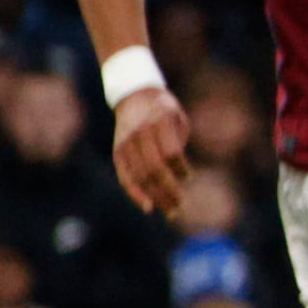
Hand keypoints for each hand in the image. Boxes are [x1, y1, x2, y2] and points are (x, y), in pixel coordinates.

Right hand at [110, 85, 189, 215]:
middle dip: (169, 191)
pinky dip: (135, 193)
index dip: (181, 168)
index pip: (171, 152)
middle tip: (180, 208)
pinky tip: (148, 207)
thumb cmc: (164, 110)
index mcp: (159, 120)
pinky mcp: (118, 152)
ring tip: (170, 211)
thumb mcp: (177, 118)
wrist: (133, 96)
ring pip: (140, 176)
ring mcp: (126, 143)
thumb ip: (178, 143)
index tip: (189, 178)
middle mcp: (140, 133)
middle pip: (154, 168)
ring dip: (155, 197)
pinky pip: (125, 176)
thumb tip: (181, 177)